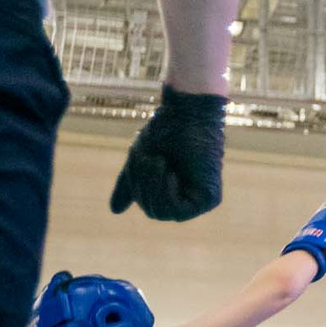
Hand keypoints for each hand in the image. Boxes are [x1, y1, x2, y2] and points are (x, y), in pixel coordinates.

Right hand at [111, 85, 225, 220]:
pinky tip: (170, 174)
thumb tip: (115, 211)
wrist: (187, 114)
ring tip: (158, 161)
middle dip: (144, 185)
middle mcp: (189, 198)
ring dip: (154, 186)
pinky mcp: (210, 199)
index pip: (148, 205)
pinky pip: (179, 212)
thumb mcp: (140, 161)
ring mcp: (200, 200)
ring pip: (164, 213)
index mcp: (174, 190)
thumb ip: (129, 185)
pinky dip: (168, 194)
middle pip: (154, 211)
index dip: (137, 186)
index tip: (139, 157)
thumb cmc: (166, 131)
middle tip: (149, 159)